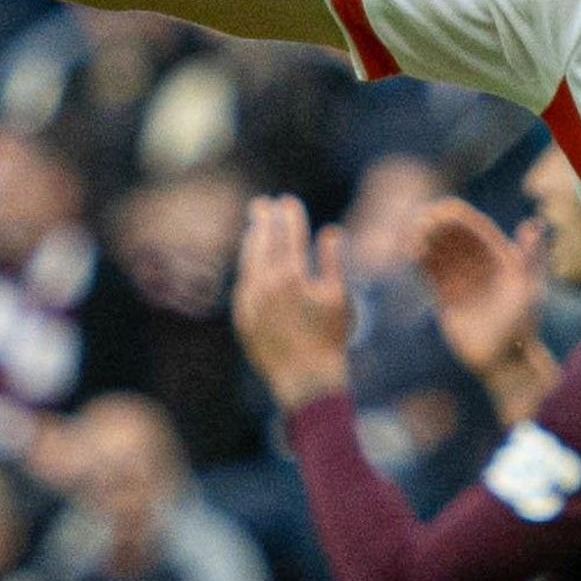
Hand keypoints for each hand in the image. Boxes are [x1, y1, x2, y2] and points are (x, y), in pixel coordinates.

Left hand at [231, 194, 353, 409]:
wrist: (306, 380)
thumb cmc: (330, 339)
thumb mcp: (338, 298)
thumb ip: (333, 261)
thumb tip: (330, 231)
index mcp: (293, 276)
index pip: (289, 235)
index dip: (290, 215)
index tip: (289, 201)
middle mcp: (266, 285)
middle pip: (262, 243)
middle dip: (263, 220)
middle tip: (262, 204)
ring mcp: (250, 301)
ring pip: (248, 263)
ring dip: (252, 242)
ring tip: (254, 228)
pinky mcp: (242, 317)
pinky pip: (243, 285)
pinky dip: (248, 268)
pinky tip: (251, 263)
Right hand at [416, 197, 547, 372]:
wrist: (505, 361)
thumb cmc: (523, 326)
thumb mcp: (531, 290)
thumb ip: (532, 258)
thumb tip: (533, 223)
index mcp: (502, 258)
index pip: (476, 229)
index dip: (458, 216)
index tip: (440, 208)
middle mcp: (481, 267)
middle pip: (455, 237)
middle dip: (437, 226)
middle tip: (421, 220)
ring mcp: (463, 282)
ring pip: (440, 253)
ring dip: (425, 241)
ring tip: (412, 235)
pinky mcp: (447, 299)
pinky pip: (430, 275)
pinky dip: (420, 262)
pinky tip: (410, 253)